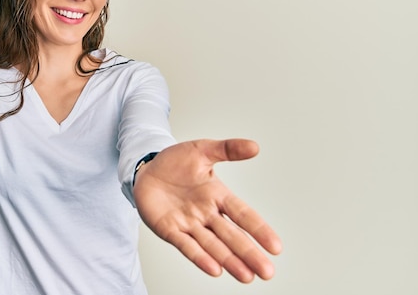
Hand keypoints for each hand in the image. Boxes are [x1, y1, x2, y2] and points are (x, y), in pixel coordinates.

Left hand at [133, 139, 281, 282]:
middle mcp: (206, 213)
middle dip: (249, 253)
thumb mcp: (202, 150)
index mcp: (217, 195)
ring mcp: (188, 223)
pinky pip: (186, 245)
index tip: (276, 246)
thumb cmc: (174, 161)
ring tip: (247, 276)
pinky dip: (199, 257)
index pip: (243, 214)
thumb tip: (254, 146)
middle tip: (267, 272)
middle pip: (232, 236)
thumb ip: (227, 149)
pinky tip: (214, 269)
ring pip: (212, 245)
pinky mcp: (169, 230)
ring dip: (229, 261)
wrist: (146, 169)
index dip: (259, 229)